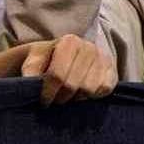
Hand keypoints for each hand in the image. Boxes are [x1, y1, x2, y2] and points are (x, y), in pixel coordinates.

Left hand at [0, 35, 116, 104]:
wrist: (66, 56)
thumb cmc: (48, 58)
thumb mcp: (34, 59)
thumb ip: (30, 68)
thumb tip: (29, 80)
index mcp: (69, 42)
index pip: (58, 74)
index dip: (48, 91)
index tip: (43, 100)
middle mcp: (89, 47)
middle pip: (73, 84)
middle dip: (61, 97)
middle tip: (54, 101)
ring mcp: (104, 59)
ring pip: (89, 90)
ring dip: (76, 98)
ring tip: (67, 96)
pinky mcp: (114, 72)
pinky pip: (104, 91)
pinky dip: (92, 96)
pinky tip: (81, 93)